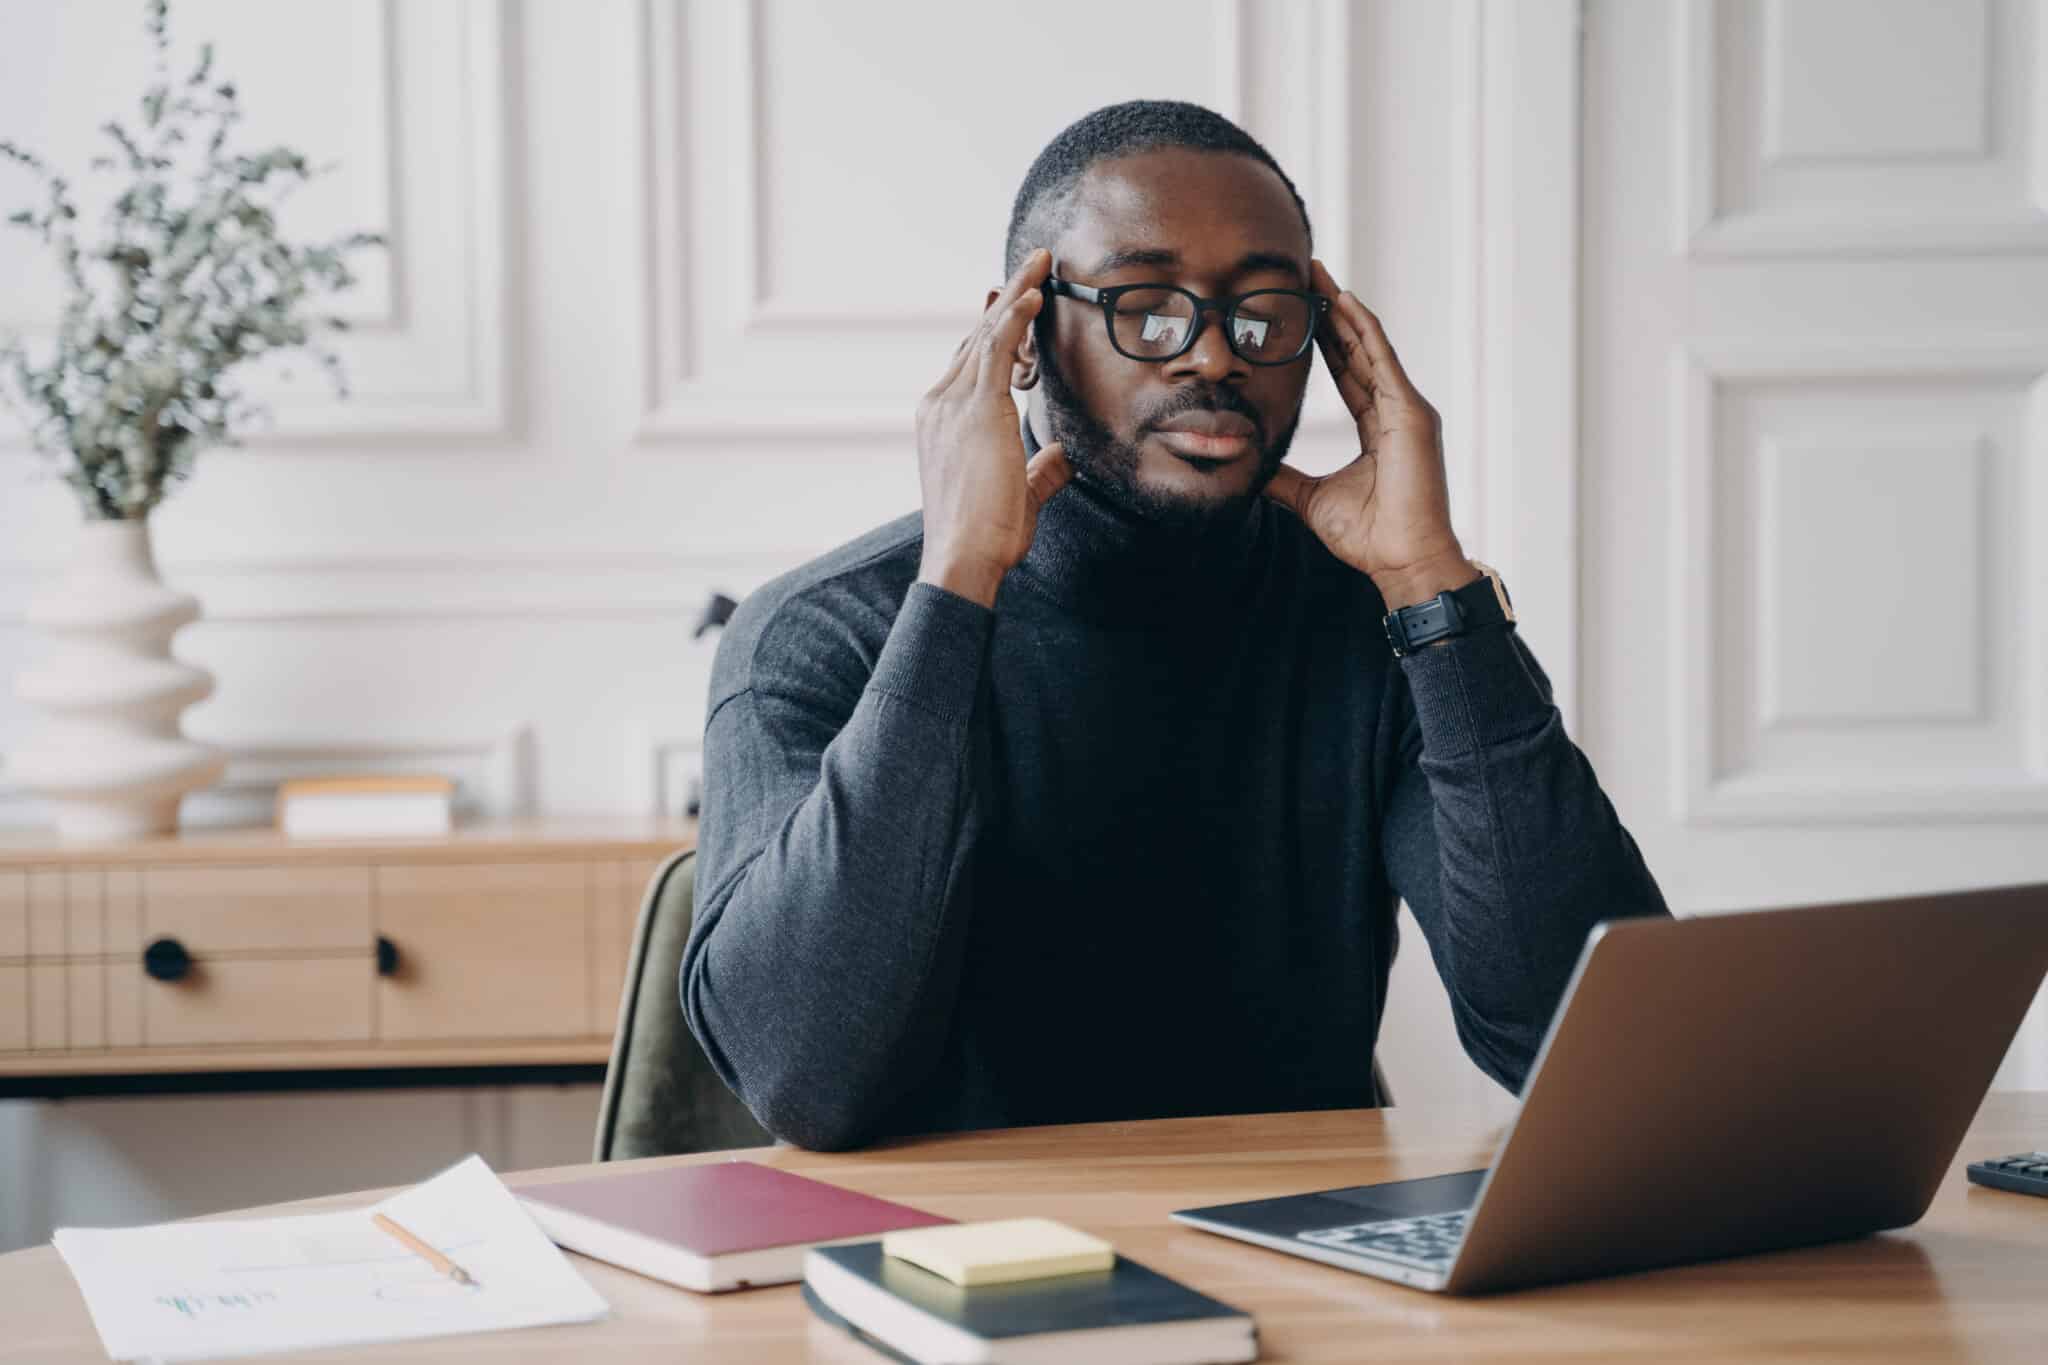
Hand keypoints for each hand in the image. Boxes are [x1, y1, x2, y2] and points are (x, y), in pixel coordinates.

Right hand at [914, 247, 1071, 607]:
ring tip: (1041, 263)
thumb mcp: (1021, 493)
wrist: (964, 555)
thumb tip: (1066, 455)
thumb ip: (1042, 469)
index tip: (1019, 299)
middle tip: (1034, 263)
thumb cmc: (987, 535)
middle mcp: (940, 403)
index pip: (971, 362)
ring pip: (988, 334)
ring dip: (1017, 294)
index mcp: (942, 420)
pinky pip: (996, 350)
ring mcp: (952, 403)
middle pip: (977, 336)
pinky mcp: (975, 409)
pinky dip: (1016, 319)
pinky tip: (1035, 295)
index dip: (997, 329)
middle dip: (1008, 299)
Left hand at [1263, 259, 1474, 609]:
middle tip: (1306, 275)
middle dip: (1331, 313)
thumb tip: (1250, 468)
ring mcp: (1405, 409)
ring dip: (1344, 309)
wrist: (1401, 560)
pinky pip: (1383, 361)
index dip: (1323, 340)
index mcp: (1375, 427)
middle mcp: (1393, 410)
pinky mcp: (1411, 414)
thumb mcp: (1310, 499)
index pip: (1344, 372)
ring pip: (1369, 347)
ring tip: (1320, 276)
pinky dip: (1365, 330)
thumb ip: (1284, 478)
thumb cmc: (1368, 535)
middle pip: (1356, 350)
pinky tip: (1346, 302)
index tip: (1299, 311)